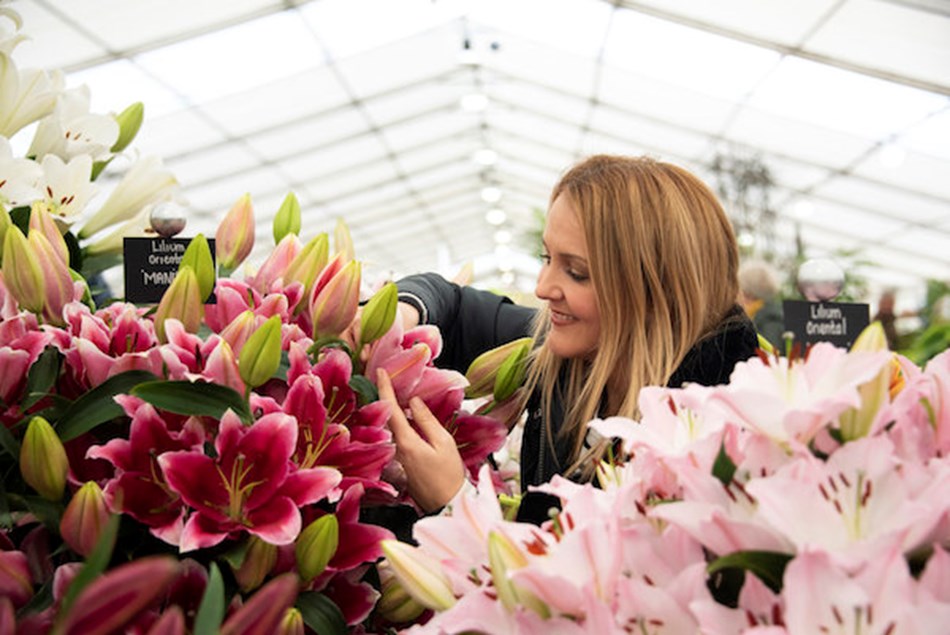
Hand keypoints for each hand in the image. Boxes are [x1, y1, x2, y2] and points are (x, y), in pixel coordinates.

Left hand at [377, 368, 465, 511]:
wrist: (447, 505)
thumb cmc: (450, 476)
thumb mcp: (443, 443)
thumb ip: (427, 420)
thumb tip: (414, 402)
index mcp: (405, 442)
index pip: (391, 409)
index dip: (385, 388)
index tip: (380, 371)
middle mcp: (396, 449)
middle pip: (386, 416)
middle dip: (384, 395)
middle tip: (382, 375)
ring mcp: (396, 457)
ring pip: (391, 427)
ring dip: (391, 408)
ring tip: (394, 388)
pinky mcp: (401, 464)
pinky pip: (397, 437)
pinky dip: (398, 422)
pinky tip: (404, 414)